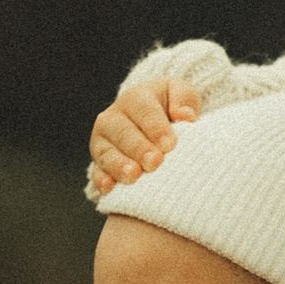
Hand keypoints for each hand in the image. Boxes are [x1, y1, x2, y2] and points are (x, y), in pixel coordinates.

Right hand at [89, 71, 200, 193]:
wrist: (153, 124)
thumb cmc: (170, 108)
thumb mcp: (181, 95)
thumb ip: (184, 99)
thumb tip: (186, 115)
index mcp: (134, 98)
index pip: (144, 110)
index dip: (156, 127)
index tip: (169, 144)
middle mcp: (113, 118)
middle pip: (123, 133)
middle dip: (139, 148)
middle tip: (154, 162)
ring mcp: (103, 141)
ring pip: (107, 152)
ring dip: (119, 165)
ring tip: (134, 175)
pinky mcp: (99, 163)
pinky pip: (97, 172)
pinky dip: (102, 180)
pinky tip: (110, 188)